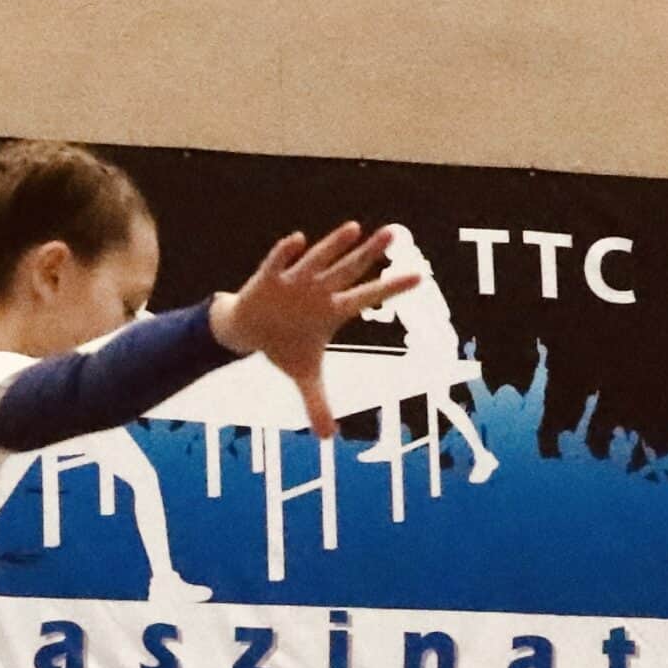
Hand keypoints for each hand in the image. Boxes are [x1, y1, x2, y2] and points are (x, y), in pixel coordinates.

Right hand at [209, 224, 419, 438]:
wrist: (247, 330)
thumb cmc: (284, 345)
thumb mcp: (303, 376)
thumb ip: (317, 403)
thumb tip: (328, 438)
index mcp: (332, 310)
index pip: (367, 297)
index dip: (392, 288)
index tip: (420, 277)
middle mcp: (319, 290)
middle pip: (349, 269)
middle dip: (369, 253)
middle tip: (394, 233)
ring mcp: (296, 281)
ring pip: (318, 260)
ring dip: (333, 246)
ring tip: (353, 230)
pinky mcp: (269, 278)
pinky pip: (279, 262)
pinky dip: (286, 252)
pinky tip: (297, 240)